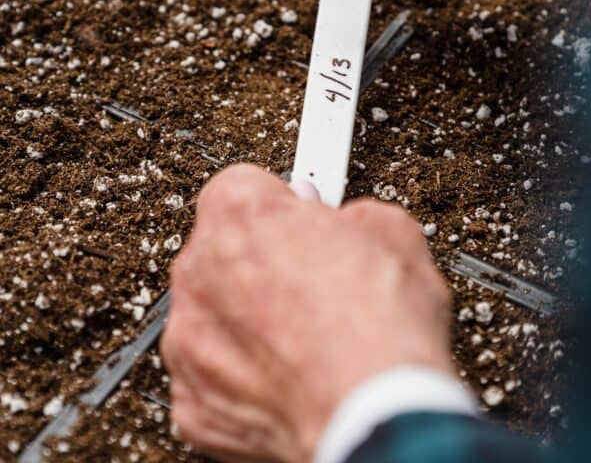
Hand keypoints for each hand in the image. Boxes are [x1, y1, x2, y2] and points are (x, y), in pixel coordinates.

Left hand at [161, 164, 452, 462]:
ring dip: (250, 317)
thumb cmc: (380, 327)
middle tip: (318, 279)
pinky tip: (293, 373)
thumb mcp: (392, 230)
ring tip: (311, 334)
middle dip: (266, 258)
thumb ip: (352, 214)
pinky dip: (246, 373)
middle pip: (225, 248)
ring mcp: (190, 341)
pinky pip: (214, 371)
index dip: (285, 203)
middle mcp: (199, 271)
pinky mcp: (193, 403)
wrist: (376, 415)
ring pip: (216, 312)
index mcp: (239, 212)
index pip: (246, 185)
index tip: (306, 218)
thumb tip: (352, 225)